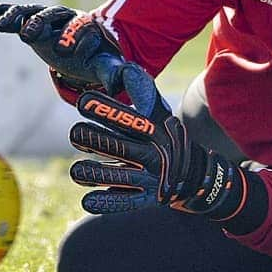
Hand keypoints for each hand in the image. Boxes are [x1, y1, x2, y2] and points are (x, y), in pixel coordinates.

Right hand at [0, 2, 125, 92]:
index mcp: (86, 27)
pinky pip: (16, 13)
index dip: (76, 39)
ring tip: (1, 26)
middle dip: (41, 24)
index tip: (68, 53)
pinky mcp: (30, 20)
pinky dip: (3, 11)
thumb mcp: (103, 65)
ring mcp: (47, 17)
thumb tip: (118, 85)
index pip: (83, 28)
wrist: (81, 46)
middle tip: (28, 36)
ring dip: (17, 17)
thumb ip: (111, 72)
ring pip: (33, 12)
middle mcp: (66, 17)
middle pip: (54, 15)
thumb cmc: (92, 57)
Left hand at [68, 63, 247, 218]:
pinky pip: (124, 203)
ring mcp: (149, 179)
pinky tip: (87, 201)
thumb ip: (141, 90)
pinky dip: (106, 203)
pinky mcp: (146, 200)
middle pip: (118, 147)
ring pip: (117, 177)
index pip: (128, 119)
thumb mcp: (159, 111)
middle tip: (75, 133)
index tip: (83, 102)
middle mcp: (151, 154)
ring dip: (93, 173)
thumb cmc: (165, 136)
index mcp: (153, 131)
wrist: (196, 175)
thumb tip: (124, 69)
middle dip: (94, 139)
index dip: (105, 110)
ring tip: (76, 170)